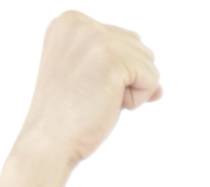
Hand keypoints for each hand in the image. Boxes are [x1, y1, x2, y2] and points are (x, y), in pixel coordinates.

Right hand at [14, 10, 162, 169]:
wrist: (49, 141)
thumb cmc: (68, 115)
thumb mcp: (90, 77)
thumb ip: (122, 65)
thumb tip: (159, 88)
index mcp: (71, 22)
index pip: (124, 39)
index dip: (116, 72)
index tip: (84, 85)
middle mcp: (81, 23)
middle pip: (139, 47)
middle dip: (126, 79)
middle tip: (91, 95)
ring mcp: (96, 40)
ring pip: (148, 63)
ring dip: (132, 90)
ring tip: (98, 99)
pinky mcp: (112, 61)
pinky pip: (152, 79)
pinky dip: (137, 100)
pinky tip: (109, 105)